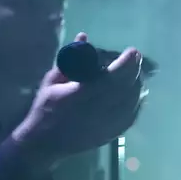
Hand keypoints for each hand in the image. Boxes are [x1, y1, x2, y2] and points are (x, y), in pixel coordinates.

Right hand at [12, 33, 144, 162]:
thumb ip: (69, 58)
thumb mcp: (52, 80)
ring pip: (131, 103)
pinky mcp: (110, 135)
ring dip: (137, 86)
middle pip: (126, 88)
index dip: (126, 63)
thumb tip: (83, 36)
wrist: (44, 143)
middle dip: (135, 71)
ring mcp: (106, 125)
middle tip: (136, 58)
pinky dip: (136, 104)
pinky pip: (130, 118)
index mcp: (82, 95)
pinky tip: (136, 95)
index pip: (112, 76)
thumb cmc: (45, 108)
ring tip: (136, 74)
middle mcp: (98, 111)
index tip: (132, 51)